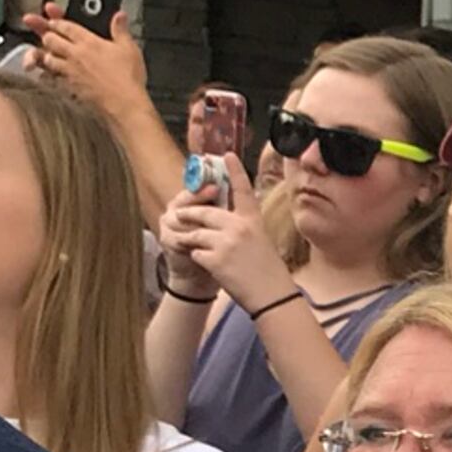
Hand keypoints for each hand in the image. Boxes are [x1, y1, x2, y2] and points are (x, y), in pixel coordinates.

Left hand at [23, 3, 151, 125]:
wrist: (123, 103)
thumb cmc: (127, 78)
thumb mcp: (129, 49)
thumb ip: (121, 30)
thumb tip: (119, 17)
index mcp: (88, 42)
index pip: (65, 26)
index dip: (56, 20)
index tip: (52, 19)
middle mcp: (74, 55)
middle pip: (49, 39)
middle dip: (46, 34)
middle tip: (47, 33)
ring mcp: (69, 71)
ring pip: (46, 58)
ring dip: (45, 54)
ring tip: (48, 53)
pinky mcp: (68, 86)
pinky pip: (50, 78)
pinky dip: (48, 75)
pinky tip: (49, 75)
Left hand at [162, 158, 292, 314]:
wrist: (272, 296)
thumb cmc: (269, 271)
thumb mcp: (261, 241)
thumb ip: (243, 227)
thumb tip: (223, 221)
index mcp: (253, 220)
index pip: (243, 189)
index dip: (234, 171)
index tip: (226, 155)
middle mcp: (239, 227)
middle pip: (204, 212)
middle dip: (189, 215)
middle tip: (180, 215)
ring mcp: (226, 242)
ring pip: (195, 233)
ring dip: (190, 240)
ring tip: (192, 247)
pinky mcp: (214, 258)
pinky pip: (195, 252)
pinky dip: (197, 259)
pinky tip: (209, 266)